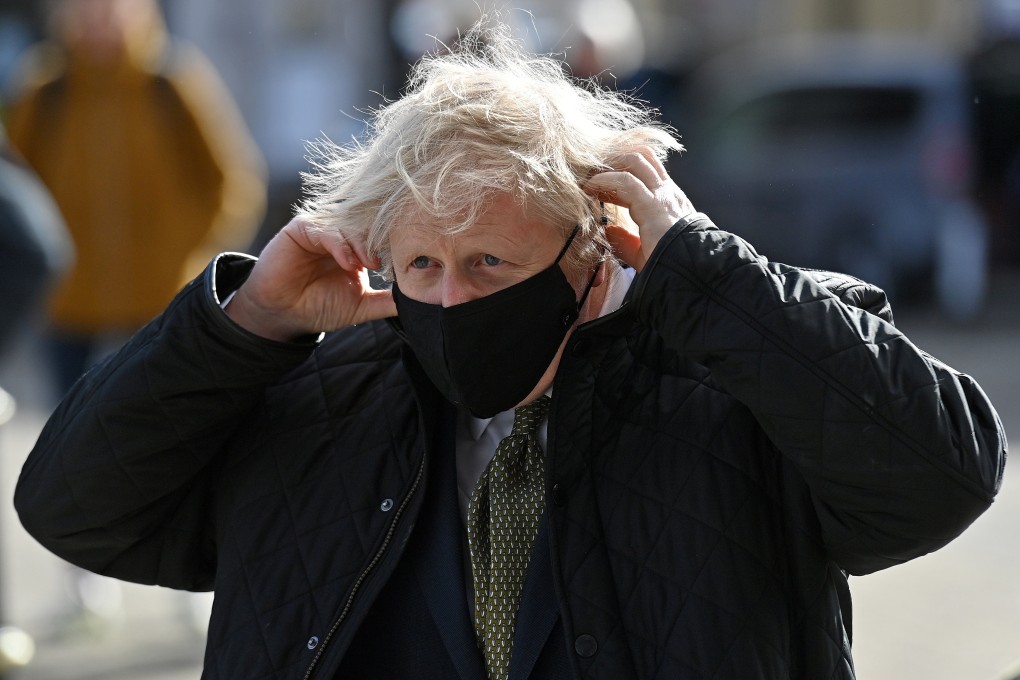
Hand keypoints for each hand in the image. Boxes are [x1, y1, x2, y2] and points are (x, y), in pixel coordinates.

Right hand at [225, 217, 395, 340]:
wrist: (283, 314)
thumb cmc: (319, 307)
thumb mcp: (361, 305)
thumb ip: (387, 301)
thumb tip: (420, 301)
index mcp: (357, 248)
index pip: (381, 237)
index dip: (394, 247)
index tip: (408, 263)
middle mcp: (341, 235)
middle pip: (369, 227)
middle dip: (380, 244)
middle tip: (386, 264)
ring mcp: (323, 229)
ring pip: (350, 225)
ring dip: (362, 244)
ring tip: (369, 265)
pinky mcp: (302, 228)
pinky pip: (325, 228)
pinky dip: (340, 244)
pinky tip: (348, 263)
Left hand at [584, 147, 694, 270]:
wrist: (690, 274)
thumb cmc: (671, 266)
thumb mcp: (645, 251)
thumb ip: (627, 240)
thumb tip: (609, 230)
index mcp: (668, 201)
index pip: (644, 171)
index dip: (618, 172)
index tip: (595, 183)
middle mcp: (667, 192)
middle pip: (640, 157)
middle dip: (613, 159)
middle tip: (589, 170)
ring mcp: (662, 195)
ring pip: (635, 160)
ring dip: (607, 164)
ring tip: (586, 176)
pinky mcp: (653, 204)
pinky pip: (625, 181)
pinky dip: (603, 180)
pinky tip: (589, 187)